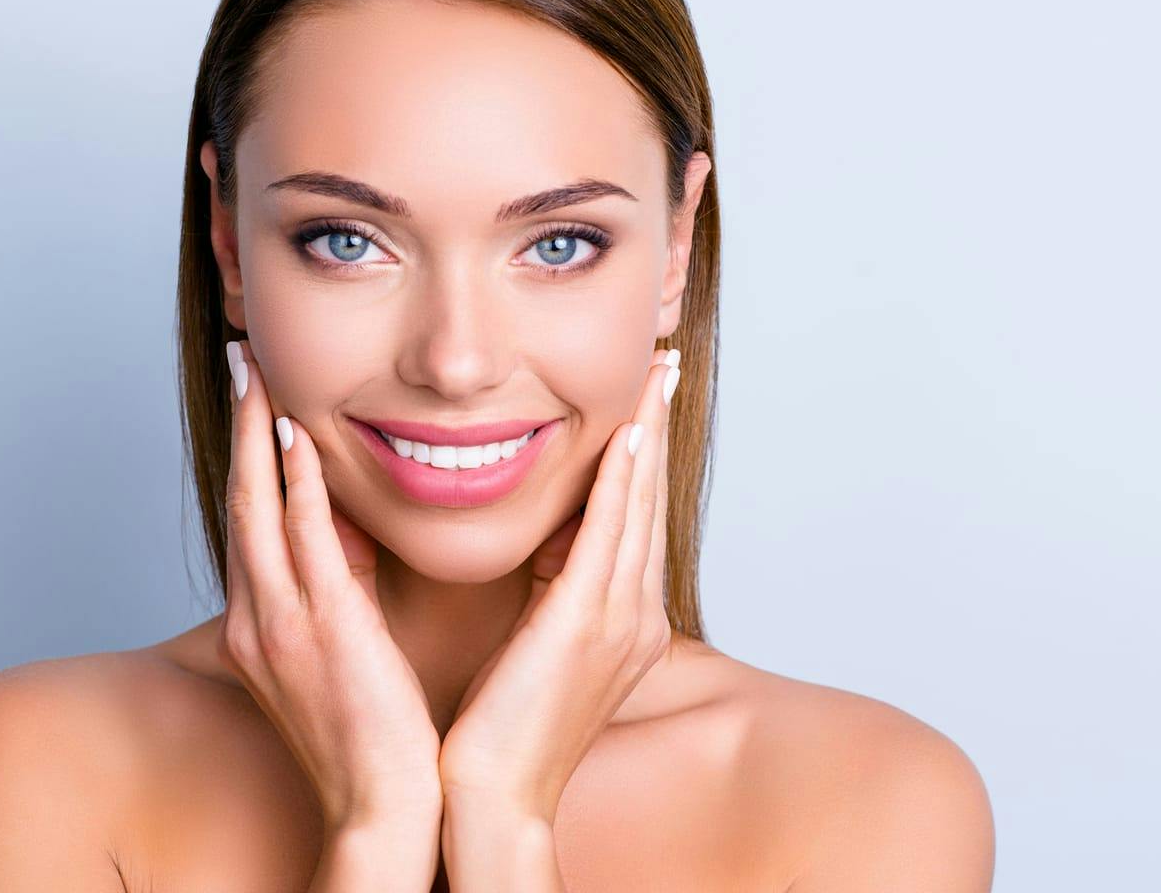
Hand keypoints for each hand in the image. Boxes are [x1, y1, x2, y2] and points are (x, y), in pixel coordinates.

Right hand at [216, 339, 442, 836]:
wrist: (381, 806)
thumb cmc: (369, 738)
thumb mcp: (334, 658)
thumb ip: (332, 598)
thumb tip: (348, 543)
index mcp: (259, 626)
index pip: (248, 521)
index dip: (248, 455)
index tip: (256, 399)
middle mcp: (258, 617)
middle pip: (239, 499)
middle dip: (240, 425)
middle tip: (242, 359)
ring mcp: (283, 622)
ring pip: (258, 507)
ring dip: (258, 434)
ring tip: (260, 373)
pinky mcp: (322, 628)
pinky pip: (302, 542)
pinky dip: (293, 486)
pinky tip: (296, 437)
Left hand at [436, 347, 680, 823]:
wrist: (495, 797)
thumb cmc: (503, 730)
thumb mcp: (540, 645)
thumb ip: (554, 591)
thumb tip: (548, 542)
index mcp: (626, 621)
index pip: (638, 516)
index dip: (646, 453)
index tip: (647, 398)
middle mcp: (636, 614)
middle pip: (651, 499)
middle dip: (658, 426)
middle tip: (665, 362)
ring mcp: (617, 620)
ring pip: (637, 506)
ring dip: (646, 434)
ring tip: (653, 377)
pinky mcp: (583, 624)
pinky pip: (605, 537)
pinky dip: (619, 483)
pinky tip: (625, 437)